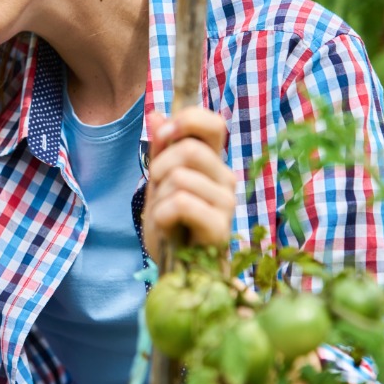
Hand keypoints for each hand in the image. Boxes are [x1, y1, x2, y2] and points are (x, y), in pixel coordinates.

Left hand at [142, 106, 236, 254]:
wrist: (176, 268)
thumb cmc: (171, 224)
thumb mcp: (159, 182)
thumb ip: (160, 149)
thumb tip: (156, 115)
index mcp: (213, 162)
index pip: (213, 123)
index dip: (186, 121)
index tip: (164, 135)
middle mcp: (225, 178)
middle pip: (188, 150)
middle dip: (160, 168)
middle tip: (159, 190)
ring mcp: (226, 202)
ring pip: (179, 178)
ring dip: (160, 198)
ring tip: (166, 215)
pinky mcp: (220, 227)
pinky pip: (180, 203)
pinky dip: (162, 215)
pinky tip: (168, 227)